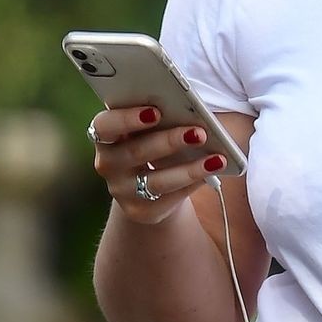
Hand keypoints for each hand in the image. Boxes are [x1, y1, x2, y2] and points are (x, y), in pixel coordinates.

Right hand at [88, 106, 228, 225]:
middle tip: (199, 133)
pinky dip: (194, 183)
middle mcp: (107, 164)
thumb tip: (191, 111)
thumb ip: (160, 117)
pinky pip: (170, 198)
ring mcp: (122, 191)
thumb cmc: (152, 141)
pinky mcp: (141, 211)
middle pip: (135, 152)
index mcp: (105, 135)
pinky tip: (212, 171)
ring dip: (189, 169)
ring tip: (216, 159)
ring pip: (156, 181)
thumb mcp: (150, 127)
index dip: (127, 118)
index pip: (104, 126)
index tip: (156, 111)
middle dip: (169, 141)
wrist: (147, 183)